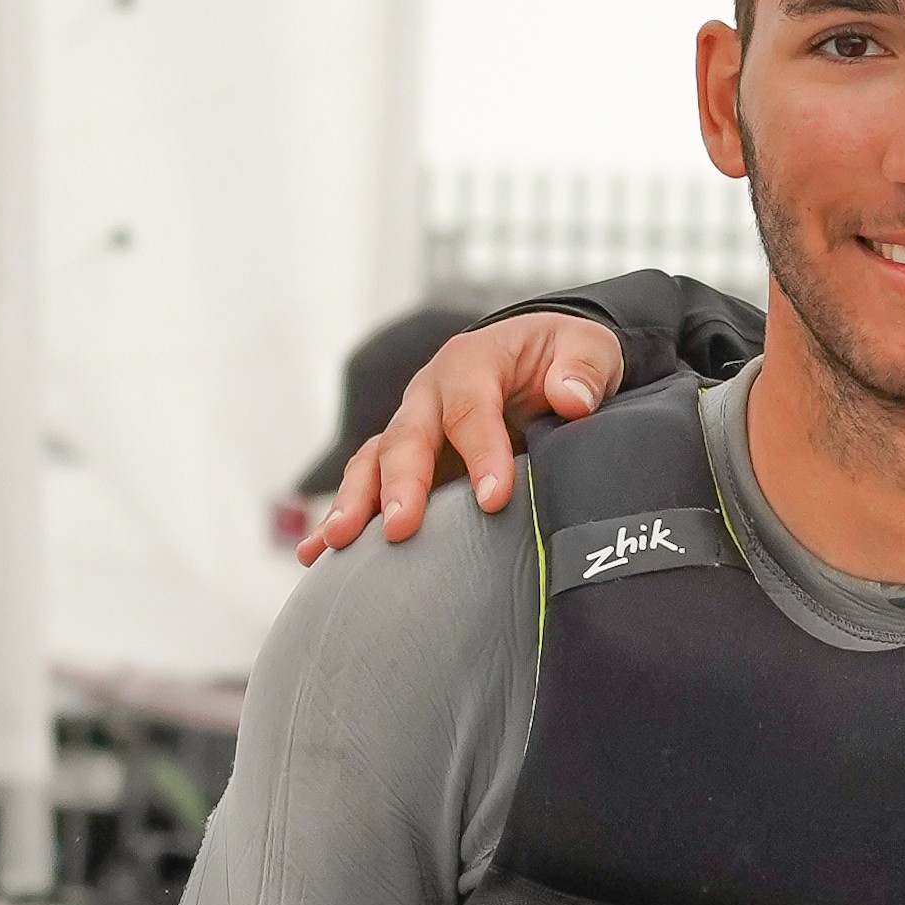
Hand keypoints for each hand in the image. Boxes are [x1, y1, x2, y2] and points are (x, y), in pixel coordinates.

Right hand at [299, 306, 624, 556]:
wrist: (537, 361)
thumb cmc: (560, 359)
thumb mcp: (588, 349)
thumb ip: (583, 369)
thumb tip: (571, 400)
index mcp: (471, 363)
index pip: (470, 407)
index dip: (481, 452)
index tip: (494, 499)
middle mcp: (428, 396)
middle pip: (407, 439)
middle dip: (401, 484)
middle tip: (403, 528)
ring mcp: (410, 430)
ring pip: (373, 464)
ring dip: (355, 504)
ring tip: (338, 544)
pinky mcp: (404, 464)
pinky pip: (366, 488)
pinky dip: (340, 519)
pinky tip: (316, 555)